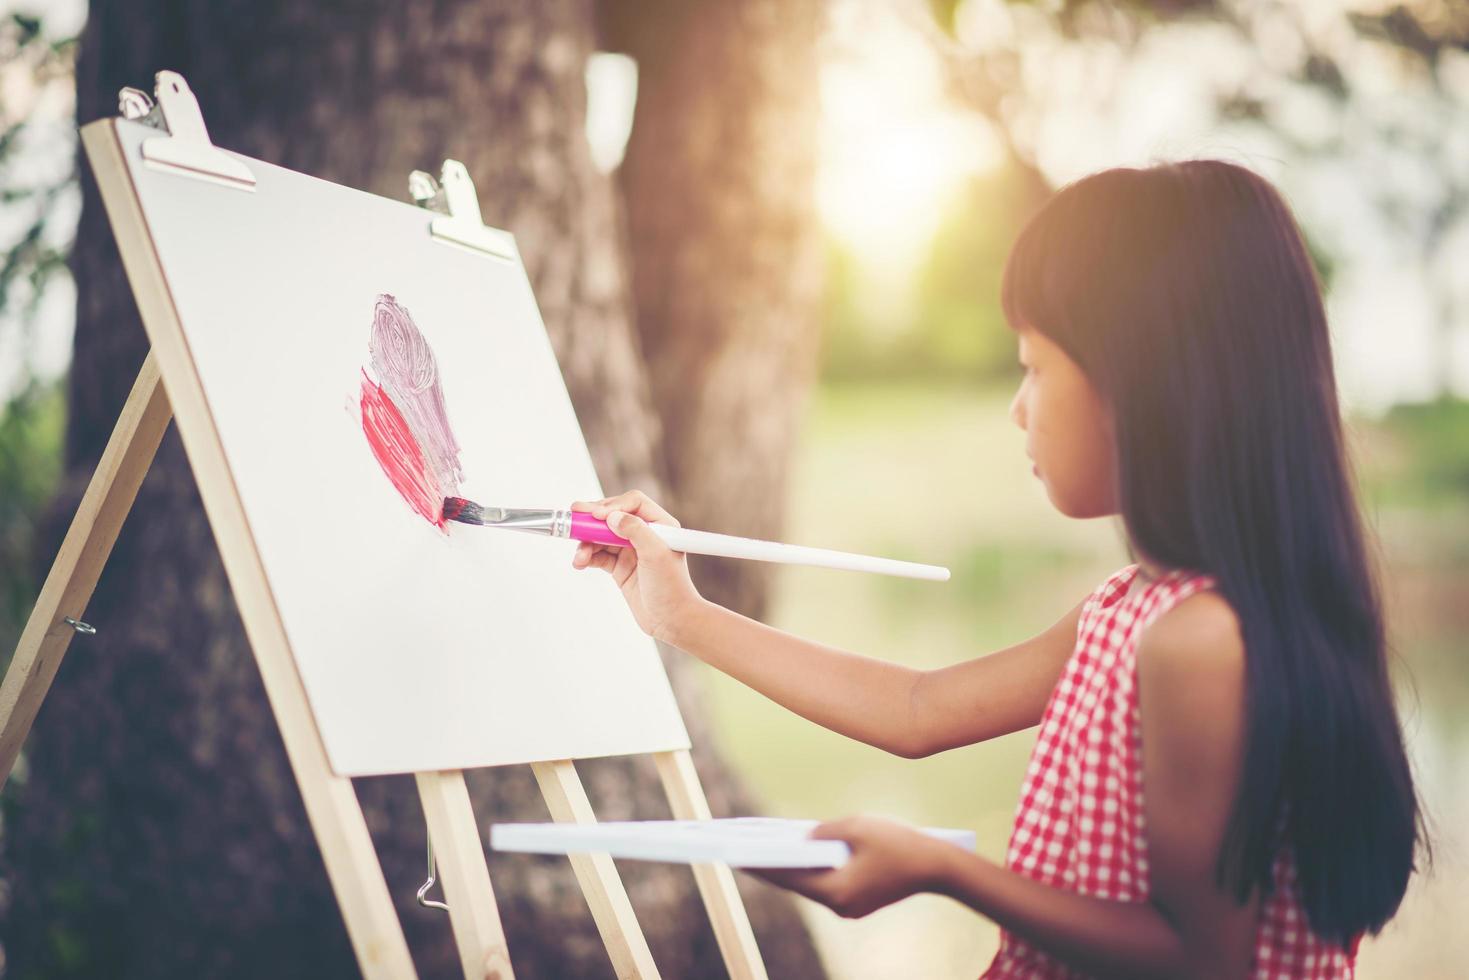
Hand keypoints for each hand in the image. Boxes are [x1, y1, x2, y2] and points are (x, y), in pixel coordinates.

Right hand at [570, 490, 703, 642]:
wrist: (671, 621)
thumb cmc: (672, 589)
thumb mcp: (656, 555)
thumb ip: (635, 531)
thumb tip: (612, 517)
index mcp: (660, 525)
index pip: (633, 503)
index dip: (613, 505)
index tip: (597, 516)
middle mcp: (645, 534)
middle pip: (613, 517)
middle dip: (592, 520)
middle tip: (573, 519)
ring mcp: (631, 551)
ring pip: (602, 537)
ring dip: (586, 543)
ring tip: (579, 556)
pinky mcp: (620, 567)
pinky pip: (598, 555)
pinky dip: (587, 557)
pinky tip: (580, 562)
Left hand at [745, 815, 952, 918]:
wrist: (938, 866)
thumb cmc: (899, 843)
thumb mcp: (858, 826)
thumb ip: (824, 831)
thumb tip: (804, 838)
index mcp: (836, 891)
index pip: (789, 877)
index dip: (762, 865)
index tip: (736, 857)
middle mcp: (840, 905)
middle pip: (798, 883)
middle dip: (774, 866)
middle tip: (743, 852)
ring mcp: (850, 907)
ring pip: (813, 884)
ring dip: (794, 867)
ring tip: (767, 850)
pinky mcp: (860, 900)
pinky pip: (829, 883)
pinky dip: (814, 870)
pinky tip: (801, 854)